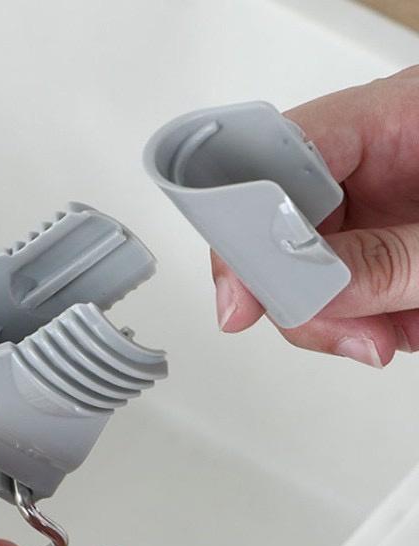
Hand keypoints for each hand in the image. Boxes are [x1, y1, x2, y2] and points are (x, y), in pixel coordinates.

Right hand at [213, 66, 418, 367]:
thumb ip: (388, 261)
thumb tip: (308, 289)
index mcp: (398, 115)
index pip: (280, 156)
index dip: (243, 221)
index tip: (239, 291)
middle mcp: (377, 157)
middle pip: (282, 222)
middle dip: (296, 289)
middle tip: (329, 328)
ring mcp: (381, 202)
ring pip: (308, 265)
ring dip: (335, 316)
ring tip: (383, 335)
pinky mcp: (391, 241)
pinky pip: (346, 285)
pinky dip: (366, 321)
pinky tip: (400, 326)